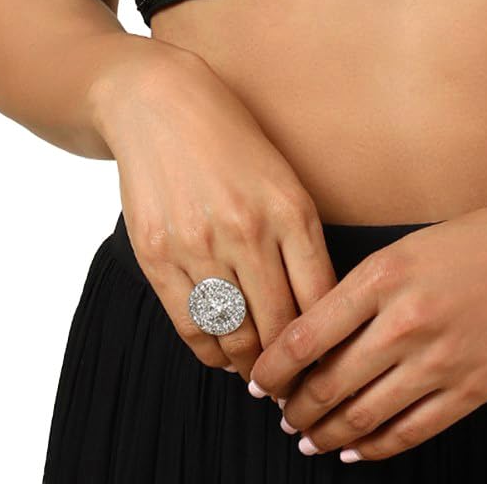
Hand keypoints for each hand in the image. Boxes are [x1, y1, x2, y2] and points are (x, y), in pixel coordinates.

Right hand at [91, 41, 339, 378]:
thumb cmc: (230, 140)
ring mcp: (199, 244)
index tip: (329, 362)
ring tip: (258, 371)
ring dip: (250, 364)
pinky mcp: (157, 255)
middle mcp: (248, 230)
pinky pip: (190, 325)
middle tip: (295, 384)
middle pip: (280, 326)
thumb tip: (317, 311)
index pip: (321, 300)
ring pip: (235, 335)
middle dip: (291, 366)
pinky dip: (210, 351)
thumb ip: (299, 238)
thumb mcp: (282, 178)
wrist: (159, 103)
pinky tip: (222, 352)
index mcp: (290, 208)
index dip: (327, 343)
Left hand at [248, 185, 486, 461]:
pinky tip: (355, 447)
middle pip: (328, 383)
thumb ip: (362, 290)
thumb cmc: (480, 240)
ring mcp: (440, 361)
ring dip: (325, 432)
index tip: (257, 378)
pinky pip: (408, 432)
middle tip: (281, 413)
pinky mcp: (470, 391)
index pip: (307, 334)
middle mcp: (407, 320)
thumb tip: (312, 339)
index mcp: (385, 273)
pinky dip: (373, 447)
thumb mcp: (409, 247)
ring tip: (307, 436)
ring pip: (362, 415)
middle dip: (295, 406)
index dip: (273, 366)